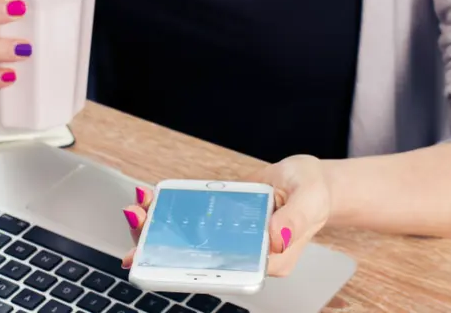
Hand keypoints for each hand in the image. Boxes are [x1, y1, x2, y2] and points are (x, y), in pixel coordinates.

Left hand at [121, 155, 331, 276]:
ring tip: (137, 208)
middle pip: (195, 258)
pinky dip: (170, 210)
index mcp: (265, 260)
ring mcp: (230, 237)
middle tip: (137, 219)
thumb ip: (295, 219)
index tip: (157, 257)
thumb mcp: (309, 199)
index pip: (221, 271)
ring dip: (158, 226)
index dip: (185, 268)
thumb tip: (275, 237)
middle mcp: (243, 254)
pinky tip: (152, 200)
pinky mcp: (220, 219)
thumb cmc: (313, 192)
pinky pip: (191, 219)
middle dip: (159, 244)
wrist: (308, 180)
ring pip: (187, 239)